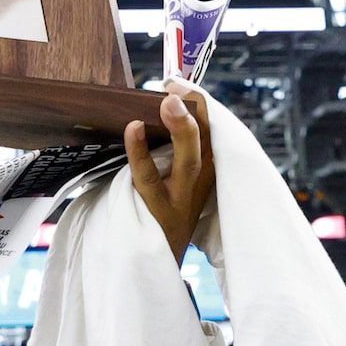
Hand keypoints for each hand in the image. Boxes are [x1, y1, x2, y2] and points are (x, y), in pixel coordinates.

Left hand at [126, 82, 214, 260]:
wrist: (156, 264)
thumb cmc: (162, 213)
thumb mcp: (175, 178)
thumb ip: (171, 147)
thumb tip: (156, 106)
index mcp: (210, 170)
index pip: (212, 129)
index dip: (199, 102)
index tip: (178, 82)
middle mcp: (202, 182)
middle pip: (208, 141)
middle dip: (196, 109)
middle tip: (177, 87)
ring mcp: (182, 198)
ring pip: (188, 160)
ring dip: (181, 128)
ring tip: (167, 101)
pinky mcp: (159, 212)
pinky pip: (148, 178)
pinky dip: (139, 152)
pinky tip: (132, 129)